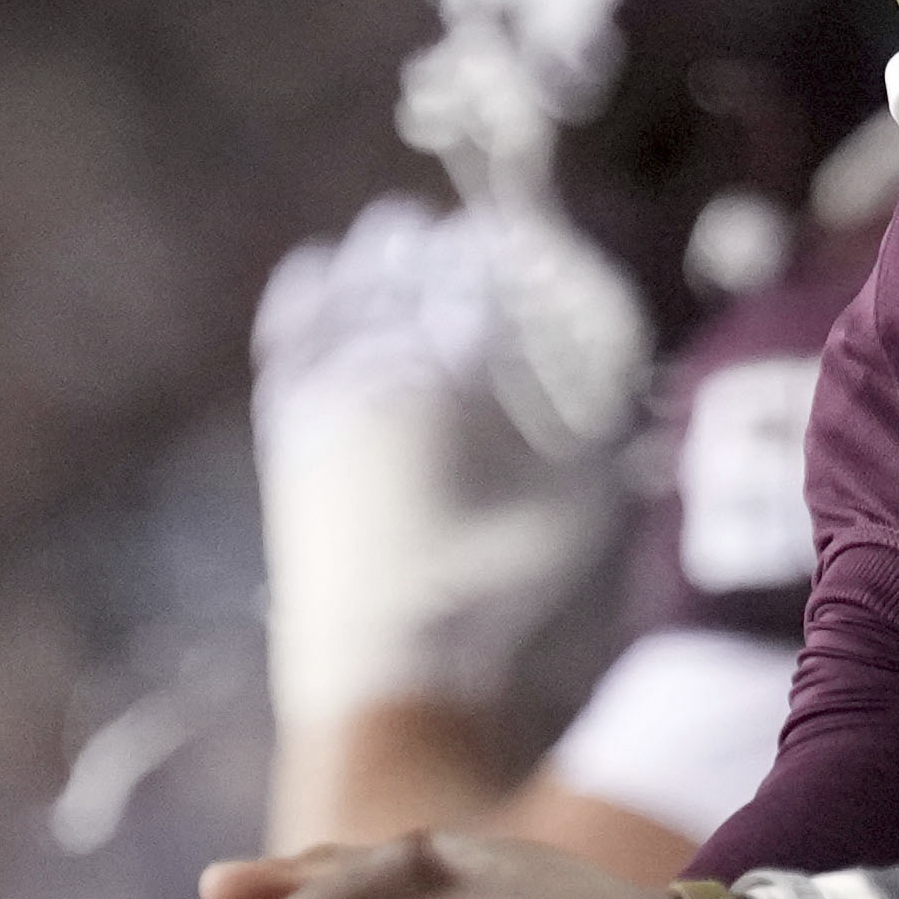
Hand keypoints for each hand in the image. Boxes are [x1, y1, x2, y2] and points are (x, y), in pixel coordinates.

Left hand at [250, 195, 650, 743]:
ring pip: (346, 284)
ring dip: (382, 257)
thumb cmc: (490, 589)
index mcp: (451, 379)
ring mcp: (321, 388)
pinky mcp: (284, 418)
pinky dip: (307, 290)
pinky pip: (288, 326)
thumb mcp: (573, 508)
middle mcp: (378, 367)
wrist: (380, 657)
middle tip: (472, 242)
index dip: (504, 253)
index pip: (476, 279)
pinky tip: (320, 270)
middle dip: (443, 245)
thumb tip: (613, 378)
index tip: (524, 243)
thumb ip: (596, 433)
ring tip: (408, 240)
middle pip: (407, 264)